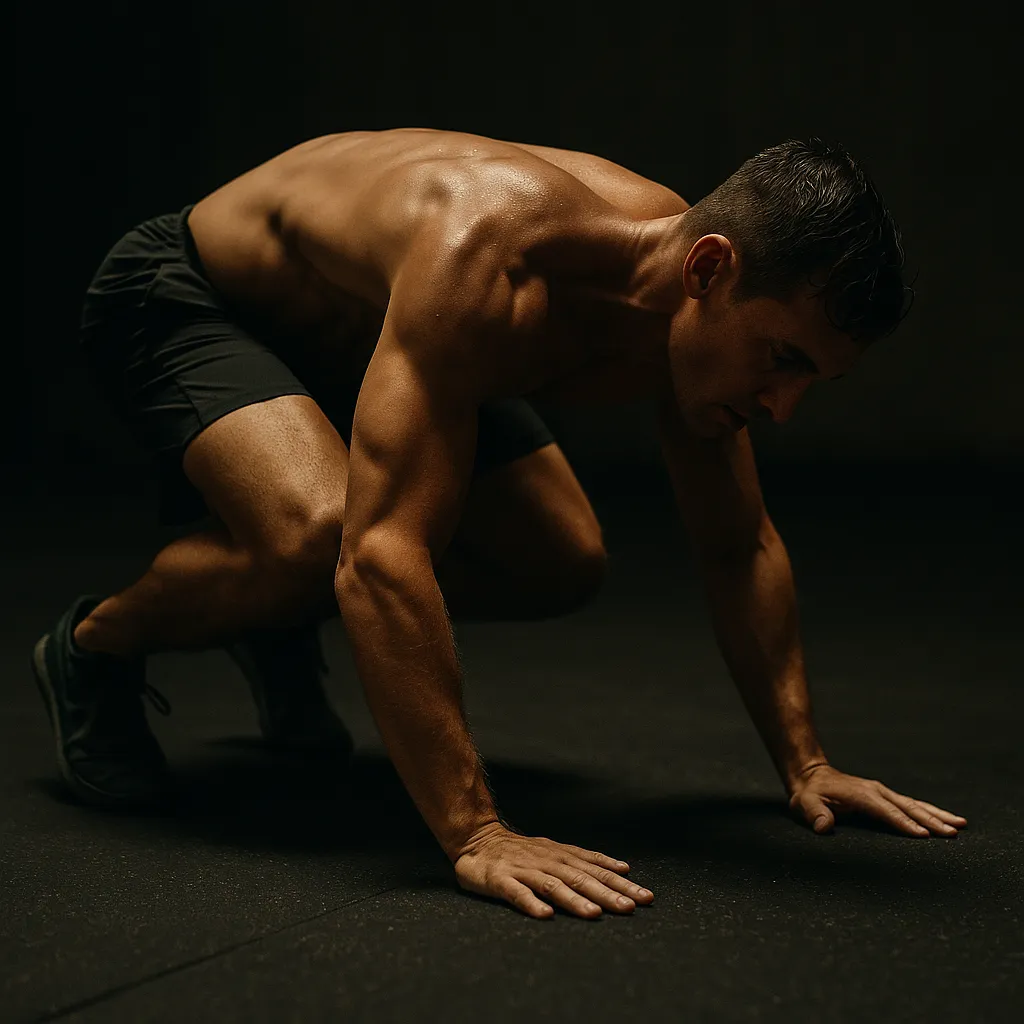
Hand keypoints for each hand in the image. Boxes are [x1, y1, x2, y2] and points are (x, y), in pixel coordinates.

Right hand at [453, 823, 654, 918]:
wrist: (477, 838)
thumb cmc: (521, 851)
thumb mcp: (557, 851)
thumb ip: (586, 861)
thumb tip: (622, 869)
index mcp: (562, 856)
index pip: (597, 870)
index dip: (621, 883)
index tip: (646, 897)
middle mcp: (547, 861)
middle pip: (581, 878)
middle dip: (607, 893)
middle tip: (630, 907)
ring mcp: (524, 870)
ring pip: (552, 885)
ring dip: (574, 900)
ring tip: (593, 913)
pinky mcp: (500, 880)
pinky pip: (517, 893)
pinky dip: (531, 903)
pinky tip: (545, 916)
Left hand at [789, 763, 967, 837]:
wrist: (811, 776)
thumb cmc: (808, 795)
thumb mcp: (804, 804)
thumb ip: (814, 814)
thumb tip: (823, 826)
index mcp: (861, 795)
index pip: (886, 812)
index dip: (904, 824)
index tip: (924, 836)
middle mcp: (876, 791)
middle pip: (908, 807)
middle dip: (931, 821)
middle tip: (953, 833)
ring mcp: (882, 792)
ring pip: (915, 804)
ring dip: (937, 815)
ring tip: (961, 824)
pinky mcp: (885, 796)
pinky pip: (911, 805)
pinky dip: (929, 812)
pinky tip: (945, 819)